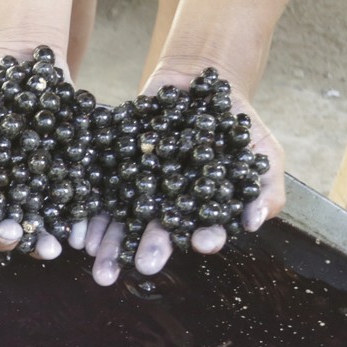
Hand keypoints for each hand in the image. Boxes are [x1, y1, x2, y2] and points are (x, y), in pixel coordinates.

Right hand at [0, 45, 72, 260]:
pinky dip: (74, 215)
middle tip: (14, 236)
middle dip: (5, 235)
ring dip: (40, 238)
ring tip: (51, 247)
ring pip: (35, 219)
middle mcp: (1, 186)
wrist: (21, 57)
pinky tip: (80, 225)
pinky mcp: (63, 171)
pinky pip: (68, 199)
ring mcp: (33, 182)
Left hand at [86, 67, 285, 285]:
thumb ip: (266, 187)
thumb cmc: (236, 120)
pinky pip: (99, 192)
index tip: (203, 243)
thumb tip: (254, 223)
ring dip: (111, 244)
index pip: (205, 229)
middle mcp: (169, 205)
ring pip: (124, 220)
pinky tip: (81, 232)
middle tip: (144, 267)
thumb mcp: (263, 149)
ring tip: (100, 262)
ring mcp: (140, 188)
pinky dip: (89, 212)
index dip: (205, 237)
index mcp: (203, 208)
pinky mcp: (115, 169)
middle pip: (159, 233)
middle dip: (150, 251)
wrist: (196, 79)